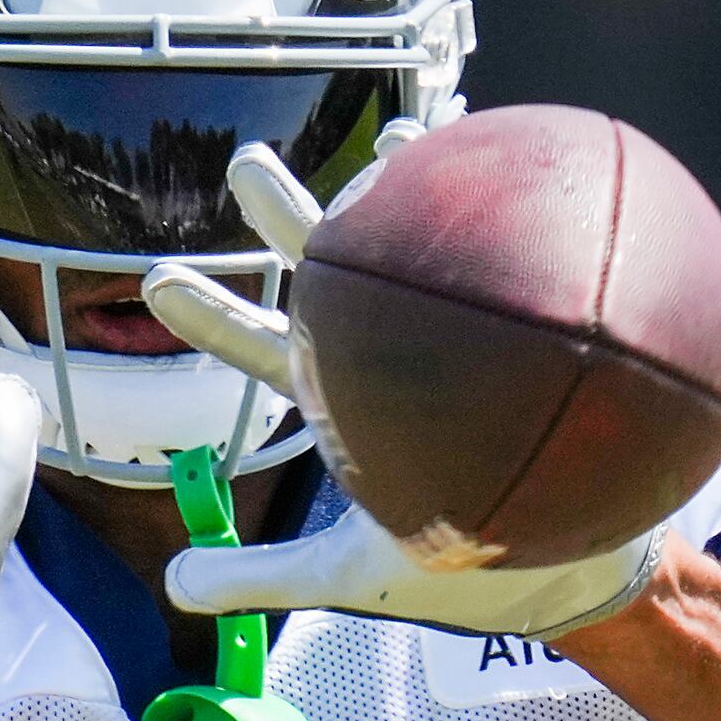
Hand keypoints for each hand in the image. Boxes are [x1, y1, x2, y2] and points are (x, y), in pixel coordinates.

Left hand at [141, 118, 661, 638]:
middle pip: (328, 275)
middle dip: (285, 216)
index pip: (264, 349)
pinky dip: (482, 205)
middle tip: (248, 160)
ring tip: (386, 136)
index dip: (213, 316)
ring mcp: (452, 338)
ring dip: (395, 190)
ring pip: (415, 249)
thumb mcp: (350, 579)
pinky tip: (475, 152)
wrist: (560, 570)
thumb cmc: (460, 574)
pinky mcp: (512, 334)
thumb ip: (261, 576)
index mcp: (345, 403)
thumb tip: (170, 585)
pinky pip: (498, 259)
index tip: (159, 279)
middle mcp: (388, 357)